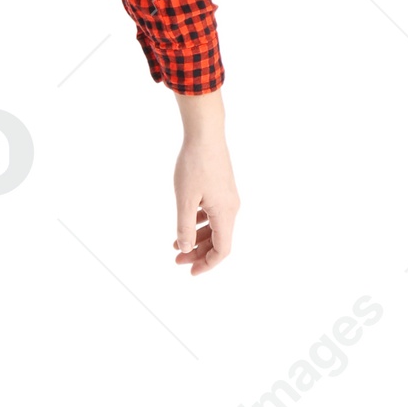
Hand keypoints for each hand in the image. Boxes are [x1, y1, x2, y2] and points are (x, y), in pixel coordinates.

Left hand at [171, 90, 237, 275]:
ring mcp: (227, 198)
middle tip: (177, 260)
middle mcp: (231, 208)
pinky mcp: (222, 188)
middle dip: (198, 253)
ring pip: (214, 227)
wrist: (205, 134)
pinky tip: (184, 224)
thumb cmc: (195, 164)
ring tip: (176, 245)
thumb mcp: (185, 199)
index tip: (191, 272)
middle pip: (218, 240)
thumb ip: (184, 227)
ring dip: (196, 238)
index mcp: (225, 213)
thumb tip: (185, 249)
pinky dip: (199, 223)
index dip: (208, 264)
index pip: (222, 249)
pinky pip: (212, 214)